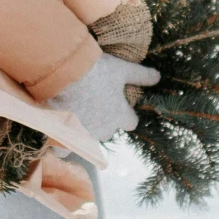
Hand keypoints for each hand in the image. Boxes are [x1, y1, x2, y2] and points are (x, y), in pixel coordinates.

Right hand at [42, 53, 161, 142]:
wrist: (66, 75)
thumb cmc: (97, 71)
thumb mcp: (122, 69)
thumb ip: (141, 75)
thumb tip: (159, 77)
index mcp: (120, 115)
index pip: (131, 122)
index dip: (125, 114)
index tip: (118, 103)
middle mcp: (105, 129)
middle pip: (108, 130)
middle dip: (102, 120)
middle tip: (93, 102)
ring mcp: (85, 134)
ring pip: (88, 137)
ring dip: (84, 128)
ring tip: (74, 110)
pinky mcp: (67, 136)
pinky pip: (65, 148)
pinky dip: (62, 143)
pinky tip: (59, 134)